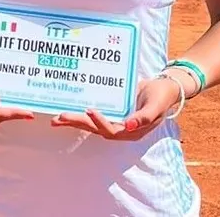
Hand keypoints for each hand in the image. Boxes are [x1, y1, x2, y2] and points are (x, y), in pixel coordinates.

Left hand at [50, 76, 181, 139]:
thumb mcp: (156, 106)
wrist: (163, 88)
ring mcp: (115, 120)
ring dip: (74, 121)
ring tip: (56, 118)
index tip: (90, 110)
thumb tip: (129, 126)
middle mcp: (121, 128)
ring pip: (91, 124)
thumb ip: (144, 117)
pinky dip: (80, 112)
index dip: (100, 122)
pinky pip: (93, 113)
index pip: (112, 131)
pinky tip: (66, 108)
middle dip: (77, 123)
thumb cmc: (161, 97)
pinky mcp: (110, 111)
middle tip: (60, 117)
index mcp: (132, 131)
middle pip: (96, 128)